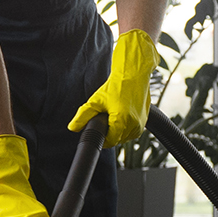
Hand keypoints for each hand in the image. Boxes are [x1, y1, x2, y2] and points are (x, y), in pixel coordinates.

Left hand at [69, 28, 156, 146]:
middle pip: (117, 139)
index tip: (98, 129)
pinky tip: (122, 114)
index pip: (109, 141)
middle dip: (109, 131)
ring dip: (118, 130)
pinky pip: (132, 131)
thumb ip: (83, 116)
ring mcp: (140, 124)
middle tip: (106, 117)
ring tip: (115, 113)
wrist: (133, 74)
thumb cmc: (117, 85)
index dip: (101, 137)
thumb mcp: (96, 100)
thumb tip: (73, 127)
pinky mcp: (144, 121)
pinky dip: (126, 126)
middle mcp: (134, 125)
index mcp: (122, 122)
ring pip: (125, 136)